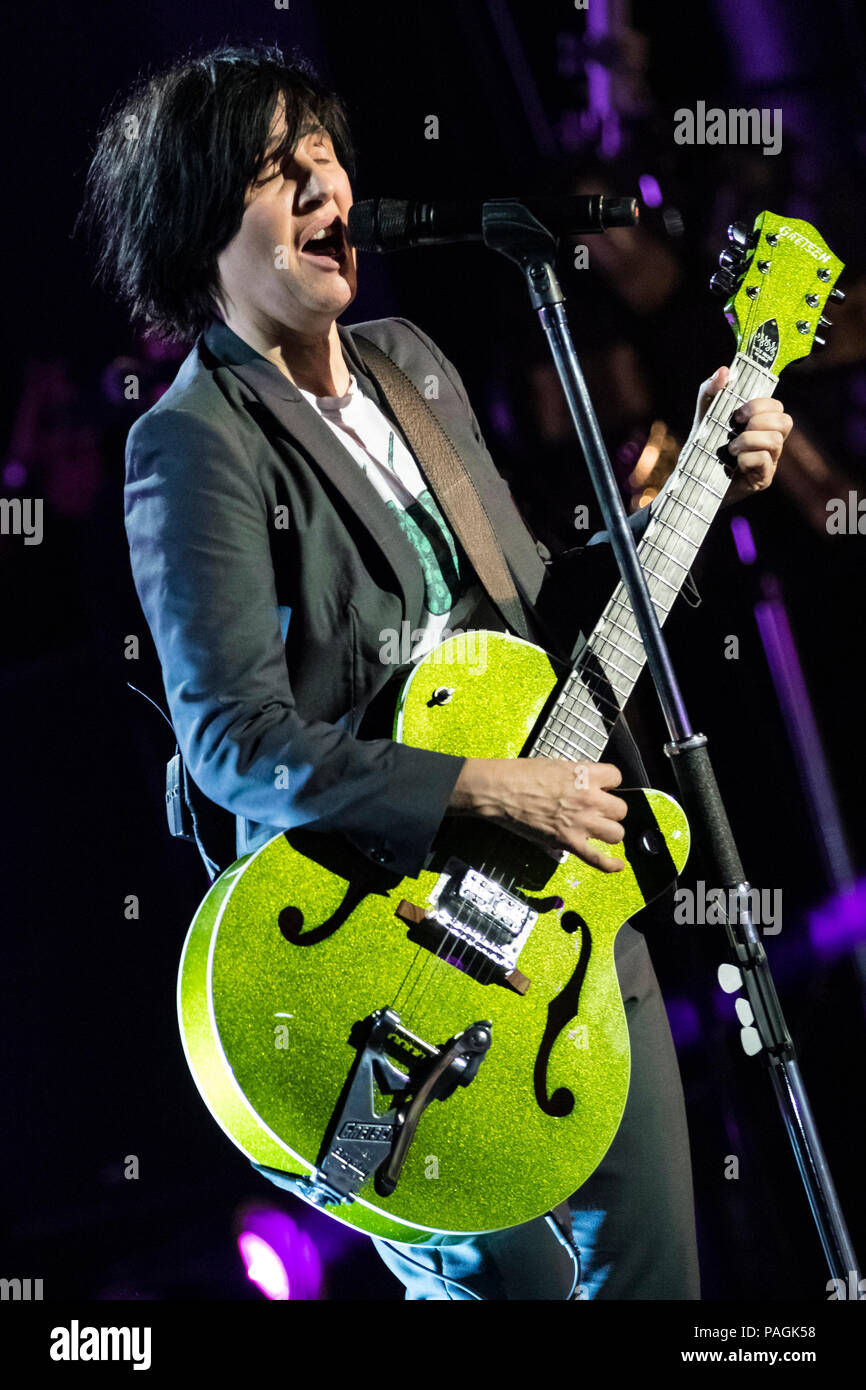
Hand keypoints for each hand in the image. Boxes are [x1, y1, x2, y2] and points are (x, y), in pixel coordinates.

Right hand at [449, 757, 627, 871]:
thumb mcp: (558, 765)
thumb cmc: (523, 774)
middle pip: (620, 809)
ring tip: (597, 829)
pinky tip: (618, 864)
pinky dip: (610, 864)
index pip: (617, 778)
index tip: (600, 787)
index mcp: (586, 775)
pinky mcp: (569, 842)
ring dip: (608, 831)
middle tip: (595, 809)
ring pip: (616, 833)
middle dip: (609, 809)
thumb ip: (579, 777)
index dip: (609, 784)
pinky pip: (598, 859)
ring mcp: (581, 823)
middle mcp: (589, 799)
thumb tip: (589, 787)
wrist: (500, 791)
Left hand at [693, 366, 792, 504]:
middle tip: (737, 427)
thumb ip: (711, 391)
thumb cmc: (704, 445)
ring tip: (732, 448)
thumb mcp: (704, 414)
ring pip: (776, 441)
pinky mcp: (762, 480)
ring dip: (749, 440)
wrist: (691, 478)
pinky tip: (735, 463)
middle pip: (786, 422)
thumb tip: (724, 371)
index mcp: (761, 424)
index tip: (738, 414)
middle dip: (759, 420)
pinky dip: (747, 457)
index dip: (760, 405)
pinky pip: (765, 461)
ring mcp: (769, 462)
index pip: (777, 407)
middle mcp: (769, 442)